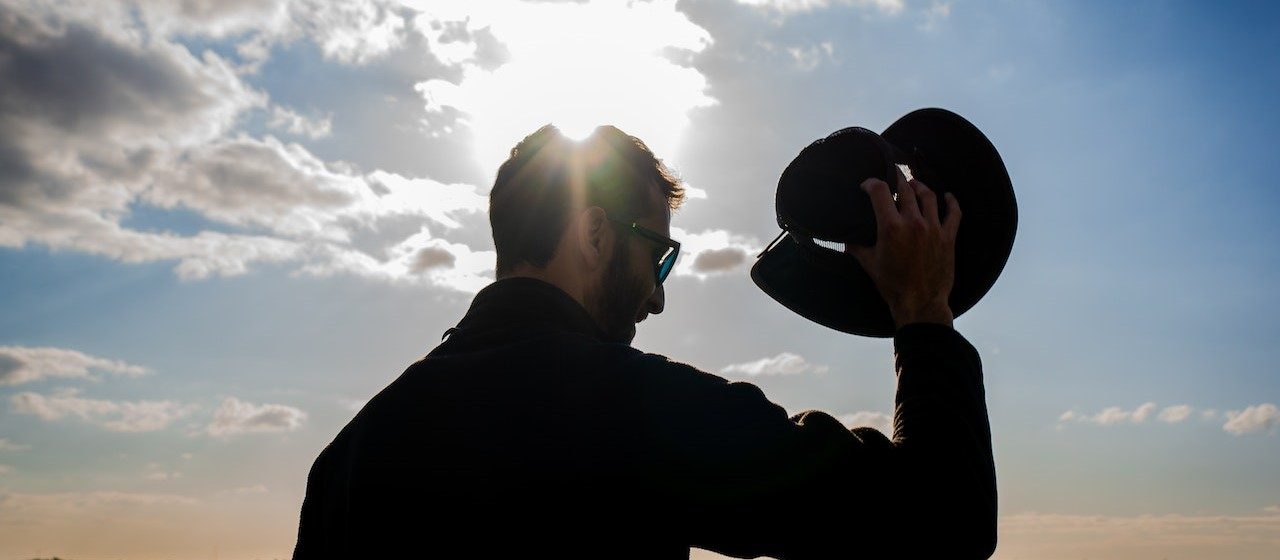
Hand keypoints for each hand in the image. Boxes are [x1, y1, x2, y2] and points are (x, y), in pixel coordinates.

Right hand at [845, 169, 960, 328]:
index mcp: (891, 227)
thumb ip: (856, 247)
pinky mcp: (948, 237)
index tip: (867, 184)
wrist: (920, 303)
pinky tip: (948, 196)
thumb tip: (847, 239)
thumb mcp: (869, 264)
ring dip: (919, 186)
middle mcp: (913, 222)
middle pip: (905, 188)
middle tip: (891, 175)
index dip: (871, 182)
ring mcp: (933, 228)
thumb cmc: (892, 285)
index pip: (880, 191)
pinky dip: (951, 201)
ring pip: (928, 196)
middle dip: (896, 178)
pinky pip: (954, 213)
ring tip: (913, 184)